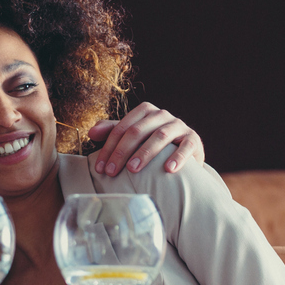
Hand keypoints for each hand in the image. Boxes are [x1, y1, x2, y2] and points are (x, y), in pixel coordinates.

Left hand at [87, 102, 204, 176]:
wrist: (184, 154)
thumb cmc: (152, 144)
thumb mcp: (132, 137)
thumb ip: (112, 132)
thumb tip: (91, 132)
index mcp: (145, 111)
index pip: (122, 128)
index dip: (109, 148)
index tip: (100, 168)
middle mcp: (162, 115)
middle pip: (138, 131)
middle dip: (122, 152)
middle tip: (111, 172)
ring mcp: (179, 126)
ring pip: (160, 136)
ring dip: (145, 153)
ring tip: (133, 170)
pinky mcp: (193, 139)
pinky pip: (186, 146)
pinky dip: (178, 157)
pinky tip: (168, 169)